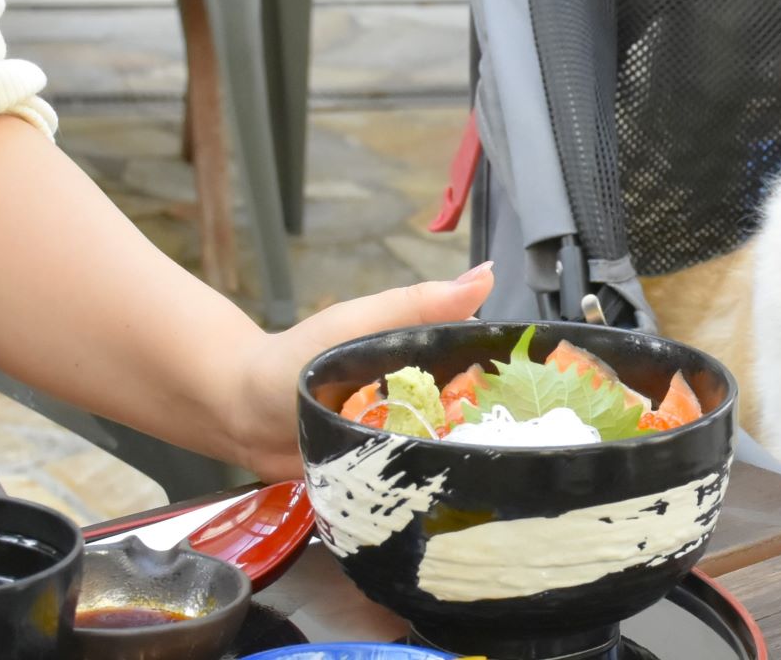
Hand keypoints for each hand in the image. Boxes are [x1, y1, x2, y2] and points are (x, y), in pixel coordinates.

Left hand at [225, 262, 495, 480]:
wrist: (237, 412)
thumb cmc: (297, 358)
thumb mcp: (362, 324)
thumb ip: (419, 304)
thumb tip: (488, 275)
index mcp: (423, 358)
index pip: (482, 370)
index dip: (511, 383)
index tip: (543, 401)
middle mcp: (419, 400)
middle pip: (471, 419)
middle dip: (492, 433)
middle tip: (520, 453)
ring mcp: (400, 440)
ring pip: (445, 455)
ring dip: (461, 467)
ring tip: (495, 484)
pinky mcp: (380, 479)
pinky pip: (411, 488)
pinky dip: (424, 493)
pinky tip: (451, 504)